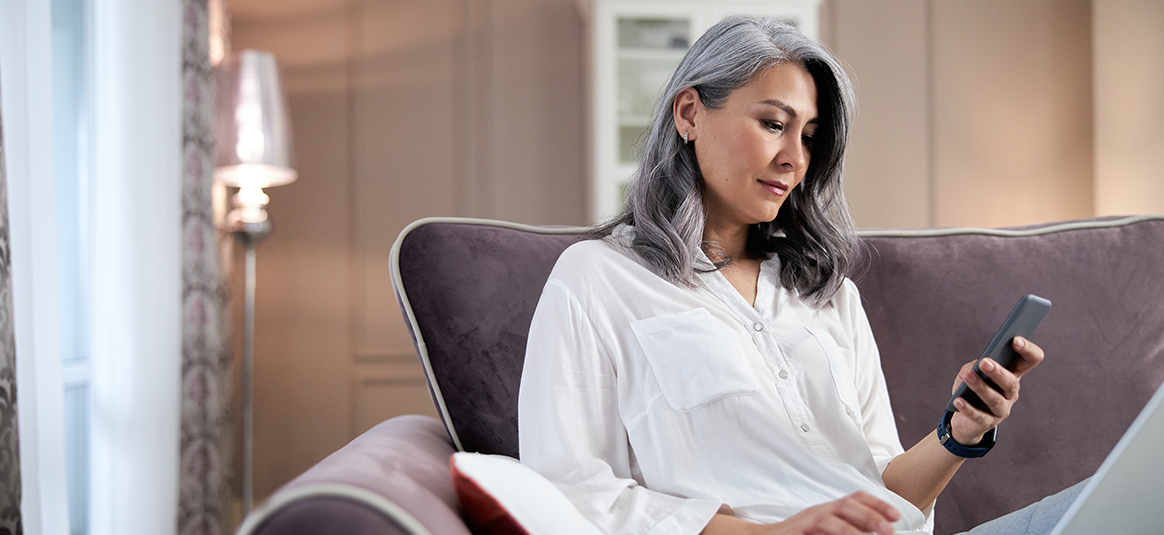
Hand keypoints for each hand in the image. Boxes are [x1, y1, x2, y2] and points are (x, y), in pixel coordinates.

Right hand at [734, 492, 900, 534]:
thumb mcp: (827, 529)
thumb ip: (849, 528)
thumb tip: (877, 531)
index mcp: (829, 509)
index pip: (855, 497)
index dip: (877, 504)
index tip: (896, 515)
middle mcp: (819, 511)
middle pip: (846, 505)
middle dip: (870, 515)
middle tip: (888, 530)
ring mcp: (805, 522)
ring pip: (829, 520)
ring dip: (850, 529)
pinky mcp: (794, 533)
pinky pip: (813, 533)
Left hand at [948, 337, 1044, 443]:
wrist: (966, 420)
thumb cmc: (971, 390)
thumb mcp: (971, 373)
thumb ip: (973, 367)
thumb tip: (973, 368)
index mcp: (1012, 375)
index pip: (1030, 360)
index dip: (1028, 350)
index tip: (1015, 340)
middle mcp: (1011, 393)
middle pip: (1011, 382)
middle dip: (998, 372)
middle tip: (984, 361)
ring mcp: (1002, 410)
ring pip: (995, 400)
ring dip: (980, 387)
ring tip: (967, 376)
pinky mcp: (988, 423)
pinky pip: (978, 416)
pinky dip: (968, 408)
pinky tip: (958, 400)